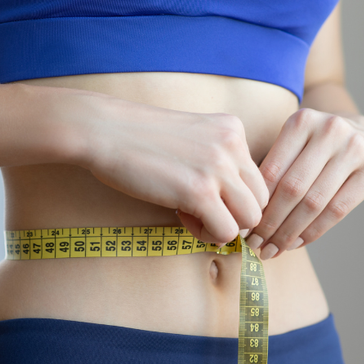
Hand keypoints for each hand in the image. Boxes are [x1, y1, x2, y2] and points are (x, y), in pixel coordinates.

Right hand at [63, 89, 267, 244]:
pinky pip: (227, 232)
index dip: (234, 196)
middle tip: (200, 209)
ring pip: (251, 218)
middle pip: (262, 200)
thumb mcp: (193, 138)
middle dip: (234, 213)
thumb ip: (219, 161)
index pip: (258, 178)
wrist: (102, 130)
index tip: (204, 193)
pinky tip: (182, 218)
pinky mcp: (199, 192)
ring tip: (192, 215)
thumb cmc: (140, 139)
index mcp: (233, 129)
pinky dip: (207, 234)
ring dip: (224, 226)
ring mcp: (218, 168)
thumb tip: (236, 206)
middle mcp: (233, 145)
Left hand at [245, 108, 363, 259]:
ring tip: (274, 248)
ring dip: (290, 232)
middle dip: (271, 223)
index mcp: (303, 121)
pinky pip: (338, 210)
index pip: (273, 170)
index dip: (256, 204)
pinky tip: (298, 242)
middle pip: (293, 188)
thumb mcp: (297, 144)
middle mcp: (330, 130)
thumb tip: (243, 213)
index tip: (244, 227)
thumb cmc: (321, 148)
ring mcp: (355, 149)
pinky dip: (314, 231)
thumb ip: (275, 169)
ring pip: (315, 202)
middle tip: (255, 244)